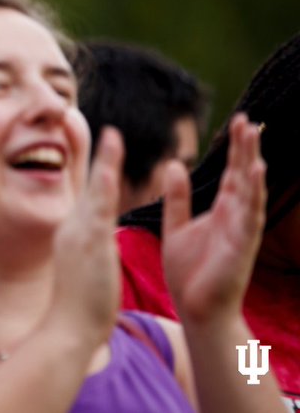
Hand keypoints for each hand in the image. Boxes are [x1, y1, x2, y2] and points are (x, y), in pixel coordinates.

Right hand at [45, 127, 121, 346]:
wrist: (69, 329)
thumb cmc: (79, 306)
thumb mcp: (82, 269)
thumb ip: (88, 249)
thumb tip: (94, 240)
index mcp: (74, 234)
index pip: (86, 195)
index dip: (93, 168)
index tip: (96, 142)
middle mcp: (72, 229)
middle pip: (86, 184)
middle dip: (93, 155)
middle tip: (99, 125)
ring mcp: (78, 236)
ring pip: (93, 192)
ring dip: (102, 162)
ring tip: (112, 136)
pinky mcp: (87, 246)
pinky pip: (97, 211)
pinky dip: (102, 188)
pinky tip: (109, 170)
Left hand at [162, 114, 265, 324]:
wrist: (195, 309)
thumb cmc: (190, 272)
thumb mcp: (177, 226)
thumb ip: (177, 197)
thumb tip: (174, 164)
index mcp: (221, 211)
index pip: (231, 173)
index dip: (235, 149)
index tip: (239, 122)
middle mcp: (236, 217)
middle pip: (243, 176)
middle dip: (246, 148)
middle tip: (249, 120)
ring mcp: (242, 231)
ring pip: (251, 191)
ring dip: (253, 164)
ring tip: (254, 138)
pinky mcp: (241, 246)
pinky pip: (250, 216)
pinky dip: (254, 194)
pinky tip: (257, 173)